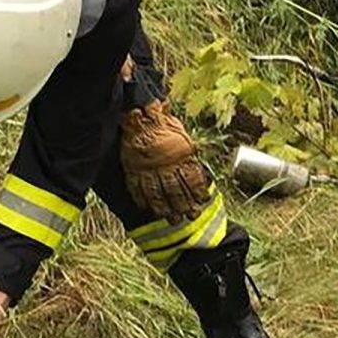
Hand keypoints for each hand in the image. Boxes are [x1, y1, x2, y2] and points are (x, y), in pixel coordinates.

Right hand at [121, 100, 213, 222]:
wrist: (143, 118)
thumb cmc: (165, 125)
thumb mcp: (184, 138)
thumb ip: (190, 156)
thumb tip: (199, 171)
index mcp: (180, 157)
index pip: (192, 180)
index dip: (199, 192)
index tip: (203, 200)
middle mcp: (165, 167)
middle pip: (176, 191)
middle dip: (184, 206)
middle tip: (190, 216)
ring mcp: (148, 170)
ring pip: (158, 195)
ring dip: (166, 209)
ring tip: (171, 218)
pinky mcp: (134, 171)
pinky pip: (138, 189)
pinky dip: (143, 201)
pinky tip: (148, 210)